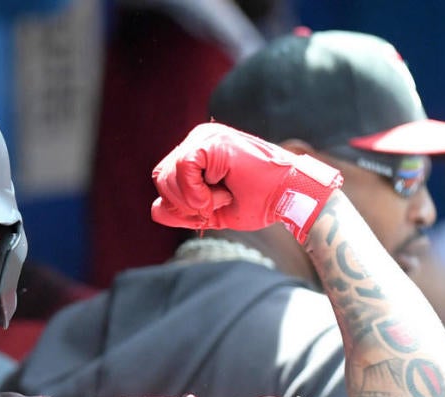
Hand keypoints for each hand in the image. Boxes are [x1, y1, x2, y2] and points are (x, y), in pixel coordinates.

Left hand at [150, 122, 342, 242]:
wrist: (290, 198)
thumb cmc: (258, 203)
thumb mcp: (211, 213)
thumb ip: (181, 212)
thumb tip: (155, 208)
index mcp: (197, 152)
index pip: (164, 180)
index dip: (180, 205)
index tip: (211, 209)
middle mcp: (198, 139)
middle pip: (160, 177)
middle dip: (184, 203)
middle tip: (218, 203)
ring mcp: (205, 136)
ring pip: (167, 175)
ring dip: (194, 199)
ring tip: (224, 196)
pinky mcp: (212, 140)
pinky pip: (182, 168)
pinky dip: (197, 191)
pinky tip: (221, 193)